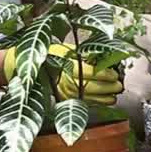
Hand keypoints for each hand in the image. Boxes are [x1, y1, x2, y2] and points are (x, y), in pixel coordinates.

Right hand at [3, 43, 122, 105]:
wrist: (32, 66)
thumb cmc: (51, 53)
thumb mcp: (68, 48)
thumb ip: (85, 55)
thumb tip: (105, 58)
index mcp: (67, 66)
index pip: (91, 73)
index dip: (105, 75)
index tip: (115, 74)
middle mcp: (66, 81)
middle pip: (93, 87)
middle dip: (108, 88)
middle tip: (119, 85)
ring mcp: (65, 92)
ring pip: (90, 98)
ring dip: (105, 98)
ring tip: (114, 94)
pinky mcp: (64, 99)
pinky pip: (83, 103)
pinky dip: (96, 102)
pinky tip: (105, 100)